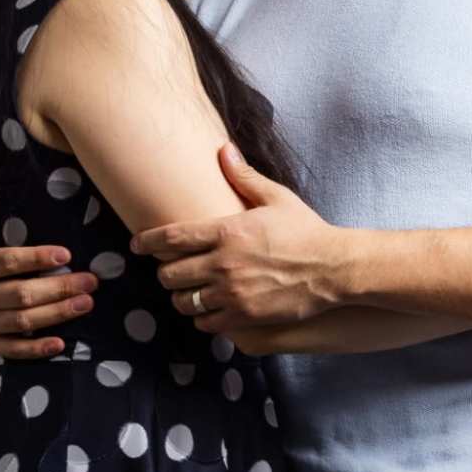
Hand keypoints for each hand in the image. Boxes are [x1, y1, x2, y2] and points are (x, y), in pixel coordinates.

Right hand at [0, 238, 95, 356]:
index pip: (6, 262)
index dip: (36, 259)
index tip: (65, 254)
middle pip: (21, 294)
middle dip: (59, 288)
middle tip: (90, 281)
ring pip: (23, 321)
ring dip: (57, 314)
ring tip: (86, 303)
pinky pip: (13, 349)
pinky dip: (36, 349)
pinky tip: (60, 344)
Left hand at [132, 146, 352, 327]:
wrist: (335, 268)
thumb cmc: (306, 230)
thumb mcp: (276, 198)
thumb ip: (243, 176)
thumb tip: (223, 149)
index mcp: (227, 231)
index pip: (170, 238)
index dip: (146, 242)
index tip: (137, 244)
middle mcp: (224, 263)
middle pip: (170, 273)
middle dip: (165, 272)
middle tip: (170, 270)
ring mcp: (232, 292)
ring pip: (183, 300)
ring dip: (181, 296)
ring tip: (187, 291)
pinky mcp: (244, 316)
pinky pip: (205, 322)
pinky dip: (201, 317)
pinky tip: (207, 309)